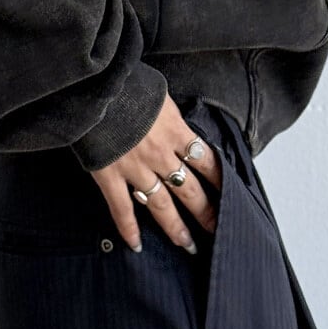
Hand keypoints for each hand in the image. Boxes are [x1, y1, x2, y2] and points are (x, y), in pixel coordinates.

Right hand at [89, 93, 221, 252]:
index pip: (206, 161)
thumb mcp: (160, 93)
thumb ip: (170, 115)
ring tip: (188, 245)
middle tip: (217, 228)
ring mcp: (135, 169)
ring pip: (161, 206)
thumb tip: (176, 124)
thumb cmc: (127, 84)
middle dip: (205, 211)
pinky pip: (122, 209)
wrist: (96, 88)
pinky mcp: (109, 177)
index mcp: (175, 131)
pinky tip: (136, 245)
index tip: (232, 193)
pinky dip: (128, 229)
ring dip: (176, 228)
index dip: (219, 179)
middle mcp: (160, 155)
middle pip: (190, 190)